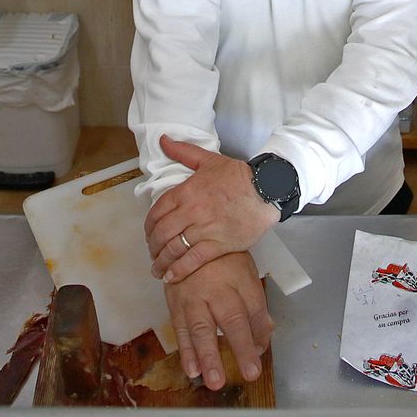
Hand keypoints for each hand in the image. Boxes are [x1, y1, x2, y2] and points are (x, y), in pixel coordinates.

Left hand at [145, 135, 277, 282]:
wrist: (267, 190)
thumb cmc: (239, 176)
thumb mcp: (209, 159)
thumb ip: (183, 151)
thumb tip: (163, 140)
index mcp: (187, 191)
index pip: (157, 212)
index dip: (149, 226)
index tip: (149, 234)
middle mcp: (192, 211)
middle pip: (162, 233)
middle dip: (153, 246)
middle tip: (153, 253)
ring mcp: (204, 229)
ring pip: (174, 249)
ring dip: (162, 261)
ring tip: (158, 269)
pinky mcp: (219, 245)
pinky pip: (193, 260)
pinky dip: (179, 270)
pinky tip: (171, 277)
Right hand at [164, 251, 271, 389]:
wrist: (185, 239)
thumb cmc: (221, 260)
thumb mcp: (245, 274)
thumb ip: (255, 308)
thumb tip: (263, 340)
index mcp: (239, 279)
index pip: (255, 309)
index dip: (262, 333)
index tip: (263, 354)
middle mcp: (218, 288)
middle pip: (232, 319)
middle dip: (241, 348)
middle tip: (250, 372)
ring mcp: (194, 296)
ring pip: (202, 328)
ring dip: (208, 356)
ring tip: (214, 380)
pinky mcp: (175, 303)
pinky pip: (180, 329)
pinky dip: (186, 351)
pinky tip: (192, 369)